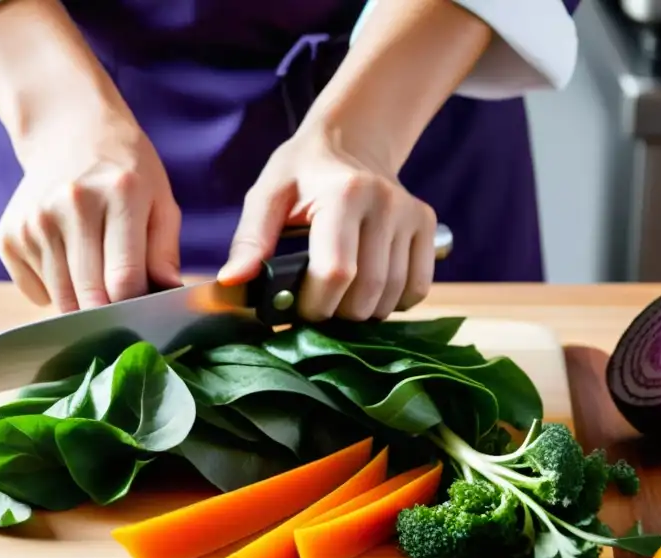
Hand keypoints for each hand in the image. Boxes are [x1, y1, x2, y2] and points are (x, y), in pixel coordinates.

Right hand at [0, 0, 182, 311]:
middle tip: (121, 307)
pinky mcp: (9, 236)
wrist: (69, 133)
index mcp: (120, 194)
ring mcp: (35, 221)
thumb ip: (165, 252)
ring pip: (61, 300)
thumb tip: (166, 297)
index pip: (124, 280)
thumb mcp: (160, 201)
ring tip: (95, 274)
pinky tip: (66, 260)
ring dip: (82, 303)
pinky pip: (36, 293)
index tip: (143, 312)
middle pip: (90, 296)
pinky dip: (55, 291)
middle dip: (109, 314)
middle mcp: (72, 205)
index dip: (135, 307)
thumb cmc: (126, 173)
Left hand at [219, 126, 437, 322]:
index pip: (335, 273)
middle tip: (316, 305)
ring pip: (391, 297)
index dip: (314, 305)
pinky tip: (367, 290)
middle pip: (366, 293)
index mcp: (344, 193)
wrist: (352, 140)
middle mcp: (386, 203)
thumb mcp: (267, 195)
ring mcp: (412, 216)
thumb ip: (249, 240)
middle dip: (336, 314)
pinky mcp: (429, 227)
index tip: (297, 308)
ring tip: (338, 297)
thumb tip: (231, 282)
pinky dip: (392, 303)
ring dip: (361, 313)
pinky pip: (417, 290)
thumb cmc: (302, 173)